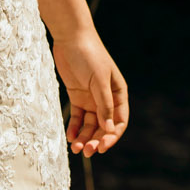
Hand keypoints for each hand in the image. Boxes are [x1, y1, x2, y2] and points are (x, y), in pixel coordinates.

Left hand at [54, 28, 128, 155]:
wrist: (70, 37)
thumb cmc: (89, 55)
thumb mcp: (98, 80)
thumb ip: (104, 105)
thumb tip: (109, 129)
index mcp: (118, 93)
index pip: (119, 121)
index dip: (112, 136)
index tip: (101, 147)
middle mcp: (106, 98)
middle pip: (104, 126)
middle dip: (96, 140)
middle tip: (86, 152)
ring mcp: (92, 98)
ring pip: (90, 124)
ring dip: (84, 137)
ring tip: (75, 148)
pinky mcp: (77, 96)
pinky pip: (78, 117)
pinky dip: (74, 128)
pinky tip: (70, 137)